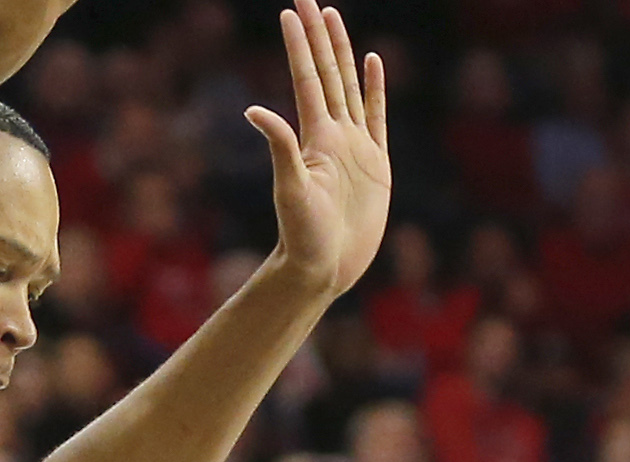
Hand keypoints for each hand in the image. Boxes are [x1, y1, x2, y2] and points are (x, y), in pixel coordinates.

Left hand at [251, 7, 390, 300]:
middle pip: (326, 73)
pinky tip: (371, 62)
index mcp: (316, 137)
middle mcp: (334, 135)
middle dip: (319, 36)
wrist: (325, 268)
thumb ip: (280, 148)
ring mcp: (356, 147)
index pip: (307, 79)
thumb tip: (254, 110)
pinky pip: (376, 115)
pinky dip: (374, 88)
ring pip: (349, 87)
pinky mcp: (376, 164)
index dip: (300, 45)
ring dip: (342, 52)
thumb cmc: (304, 237)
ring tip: (333, 18)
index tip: (291, 10)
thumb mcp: (291, 190)